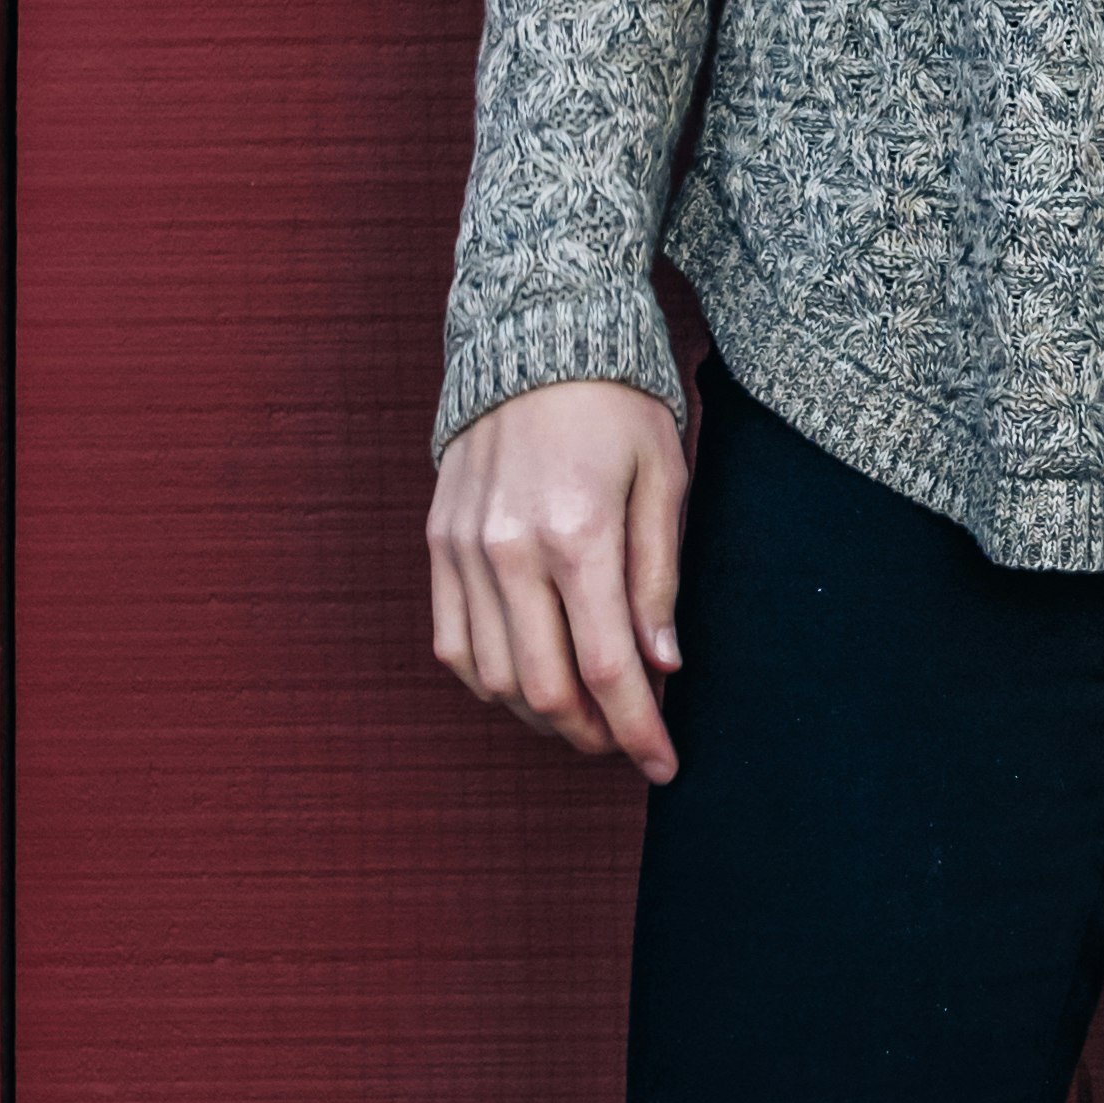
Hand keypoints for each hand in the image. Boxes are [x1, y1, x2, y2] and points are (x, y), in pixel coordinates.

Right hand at [428, 375, 690, 777]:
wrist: (535, 336)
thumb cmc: (616, 405)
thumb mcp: (664, 479)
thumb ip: (659, 578)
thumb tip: (664, 667)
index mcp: (577, 533)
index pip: (607, 667)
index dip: (638, 731)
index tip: (665, 766)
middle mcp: (509, 549)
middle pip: (544, 689)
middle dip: (592, 735)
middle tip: (628, 744)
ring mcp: (463, 548)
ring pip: (493, 678)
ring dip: (541, 716)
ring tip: (586, 715)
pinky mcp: (438, 543)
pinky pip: (453, 643)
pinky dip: (491, 681)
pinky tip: (531, 681)